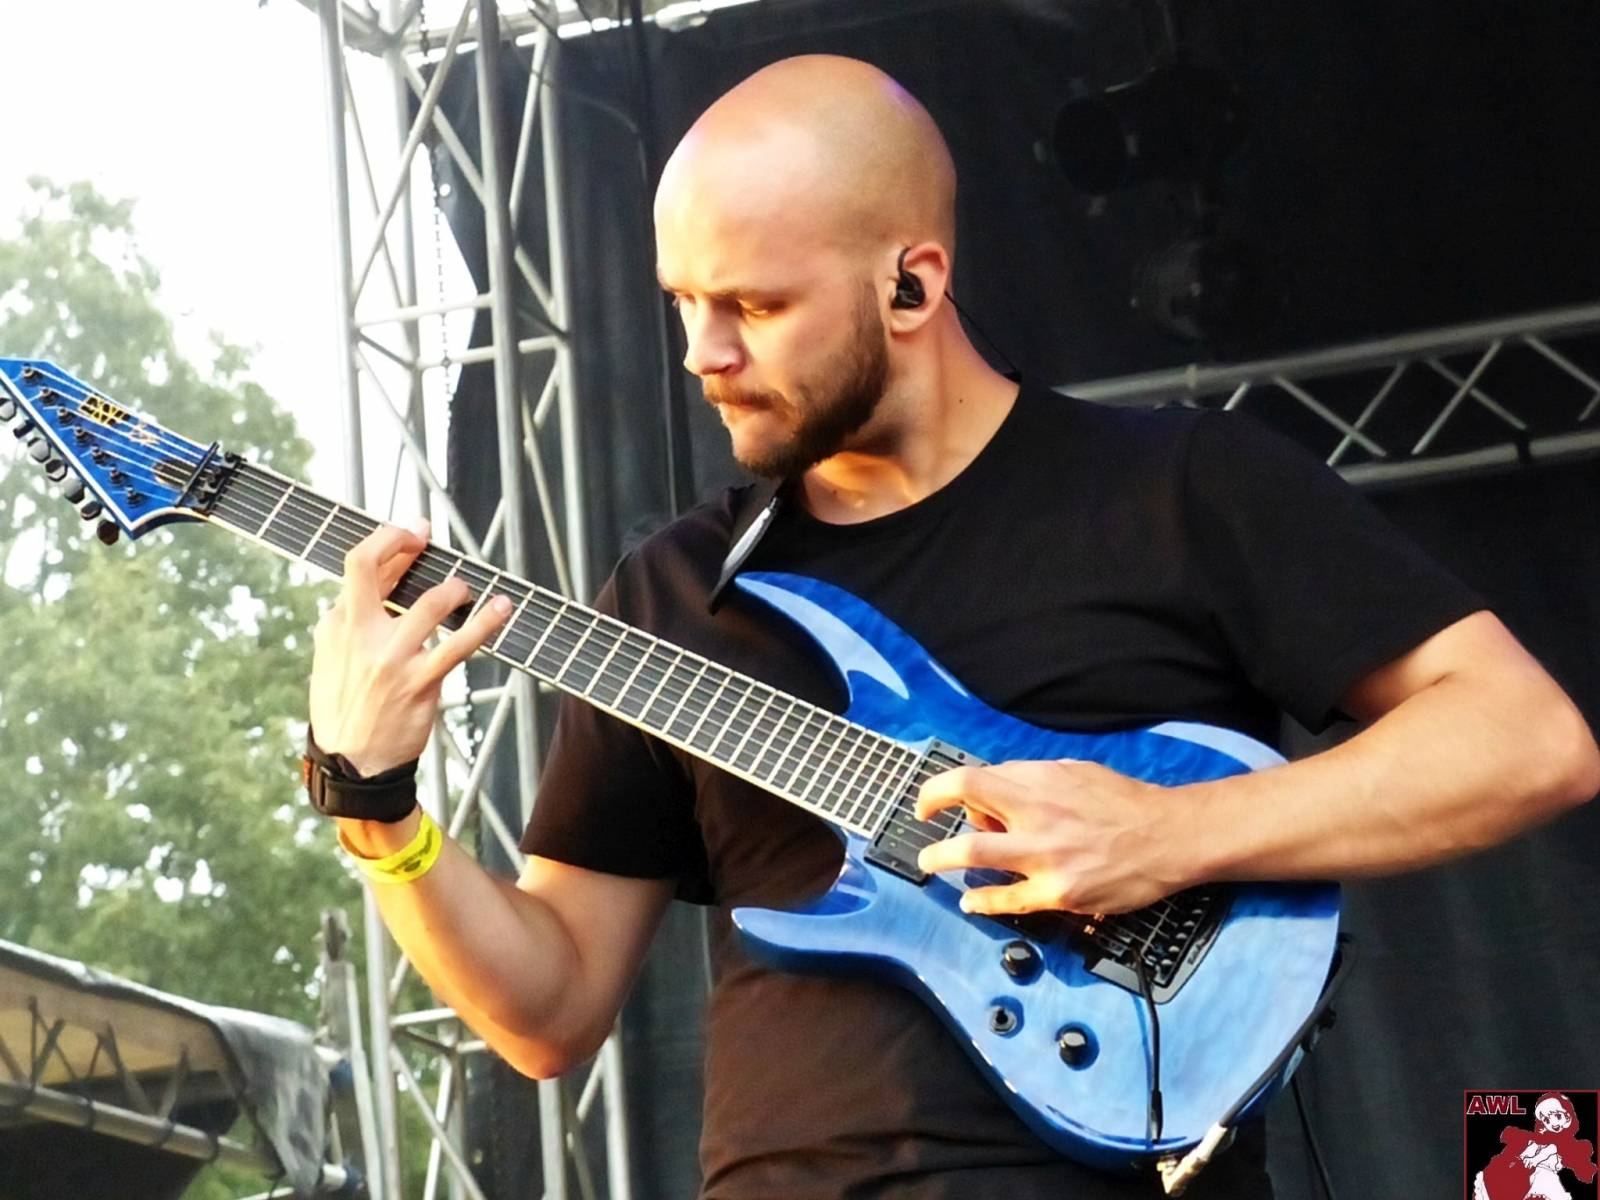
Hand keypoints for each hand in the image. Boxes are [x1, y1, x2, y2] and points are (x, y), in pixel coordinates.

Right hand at [310, 522, 512, 775]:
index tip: (408, 532)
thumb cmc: (347, 707)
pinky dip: (486, 623)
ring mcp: (391, 658)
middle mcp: (358, 636)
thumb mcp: (332, 658)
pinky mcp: (420, 682)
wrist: (353, 762)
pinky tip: (501, 609)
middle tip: (426, 534)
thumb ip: (352, 619)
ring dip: (454, 588)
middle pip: (370, 569)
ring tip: (464, 588)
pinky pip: (460, 645)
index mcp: (336, 626)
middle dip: (402, 541)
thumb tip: (384, 579)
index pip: (359, 568)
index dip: (386, 541)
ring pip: (429, 603)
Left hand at [913, 759, 1193, 915]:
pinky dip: (982, 902)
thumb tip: (992, 794)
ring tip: (929, 862)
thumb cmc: (1123, 802)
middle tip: (922, 825)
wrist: (1169, 836)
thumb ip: (1032, 781)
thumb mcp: (1075, 773)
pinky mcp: (1059, 892)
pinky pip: (1007, 900)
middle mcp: (1037, 815)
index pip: (972, 778)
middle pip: (966, 809)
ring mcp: (1046, 856)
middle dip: (931, 813)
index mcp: (1040, 782)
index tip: (930, 799)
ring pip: (975, 856)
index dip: (941, 789)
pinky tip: (970, 902)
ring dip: (942, 859)